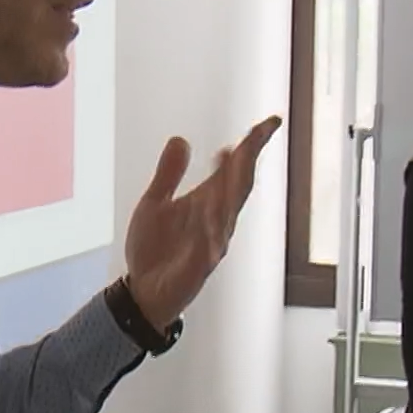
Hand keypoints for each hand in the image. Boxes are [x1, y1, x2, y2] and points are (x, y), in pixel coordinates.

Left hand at [124, 116, 282, 327]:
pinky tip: (211, 213)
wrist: (142, 290)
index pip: (236, 169)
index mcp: (208, 201)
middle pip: (239, 186)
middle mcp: (216, 220)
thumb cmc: (154, 249)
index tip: (270, 122)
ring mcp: (211, 243)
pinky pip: (209, 246)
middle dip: (247, 161)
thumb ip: (169, 173)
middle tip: (255, 135)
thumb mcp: (154, 203)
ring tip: (234, 158)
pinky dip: (212, 230)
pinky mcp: (198, 266)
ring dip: (231, 186)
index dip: (253, 145)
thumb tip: (180, 139)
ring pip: (228, 212)